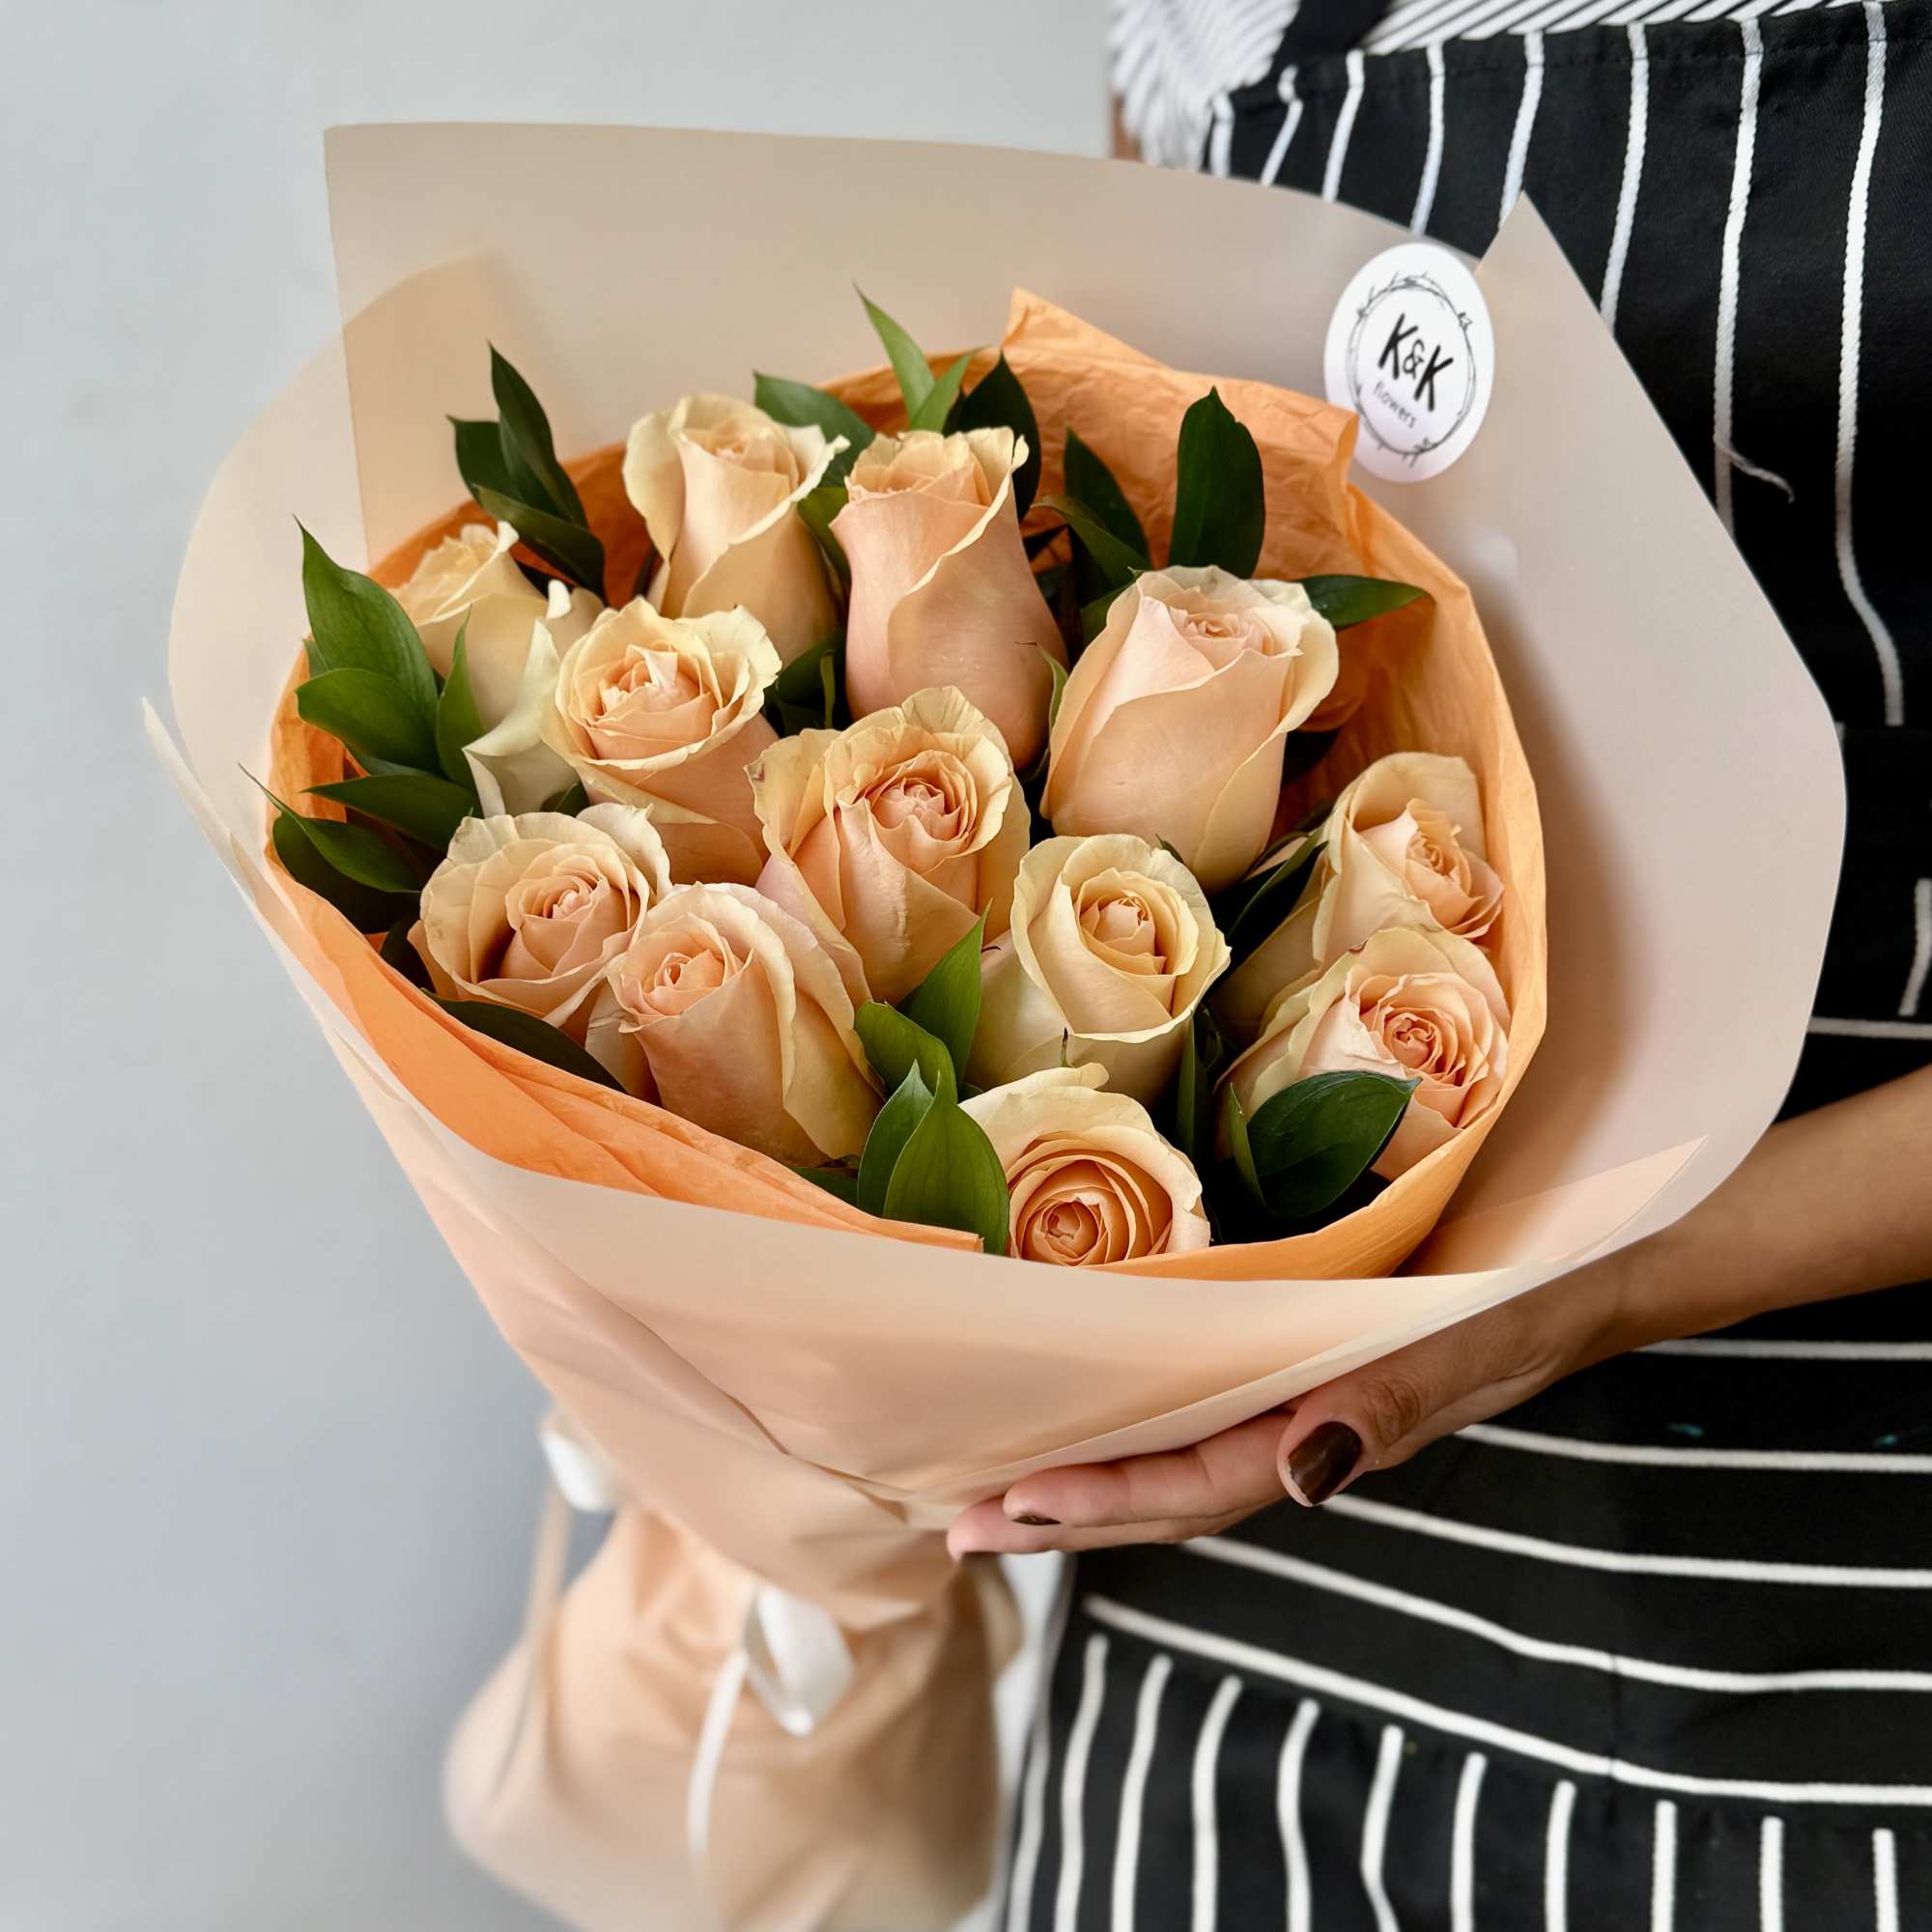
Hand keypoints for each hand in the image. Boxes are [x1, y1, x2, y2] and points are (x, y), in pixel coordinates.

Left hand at [946, 1065, 1931, 1557]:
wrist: (1601, 1249)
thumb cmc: (1538, 1288)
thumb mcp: (1473, 1342)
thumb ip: (1393, 1405)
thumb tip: (1305, 1473)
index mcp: (1329, 1428)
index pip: (1193, 1485)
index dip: (1099, 1503)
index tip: (1001, 1509)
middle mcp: (1298, 1421)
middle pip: (1164, 1488)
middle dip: (1066, 1510)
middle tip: (954, 1518)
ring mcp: (1298, 1388)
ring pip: (1176, 1448)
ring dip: (1088, 1470)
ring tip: (992, 1475)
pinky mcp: (1300, 1341)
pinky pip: (1204, 1393)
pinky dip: (1138, 1408)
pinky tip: (1090, 1389)